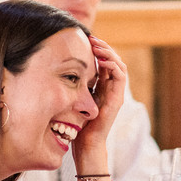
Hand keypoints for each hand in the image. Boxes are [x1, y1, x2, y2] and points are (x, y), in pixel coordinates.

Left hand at [75, 36, 128, 151]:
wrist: (86, 143)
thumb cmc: (77, 124)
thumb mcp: (74, 97)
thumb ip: (74, 84)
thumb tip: (59, 70)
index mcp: (102, 87)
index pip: (104, 62)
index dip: (97, 49)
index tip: (85, 39)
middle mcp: (111, 89)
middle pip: (113, 60)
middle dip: (103, 47)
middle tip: (91, 37)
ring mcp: (116, 93)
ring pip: (119, 65)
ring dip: (109, 52)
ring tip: (96, 45)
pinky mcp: (117, 98)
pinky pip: (120, 76)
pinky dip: (112, 65)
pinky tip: (101, 60)